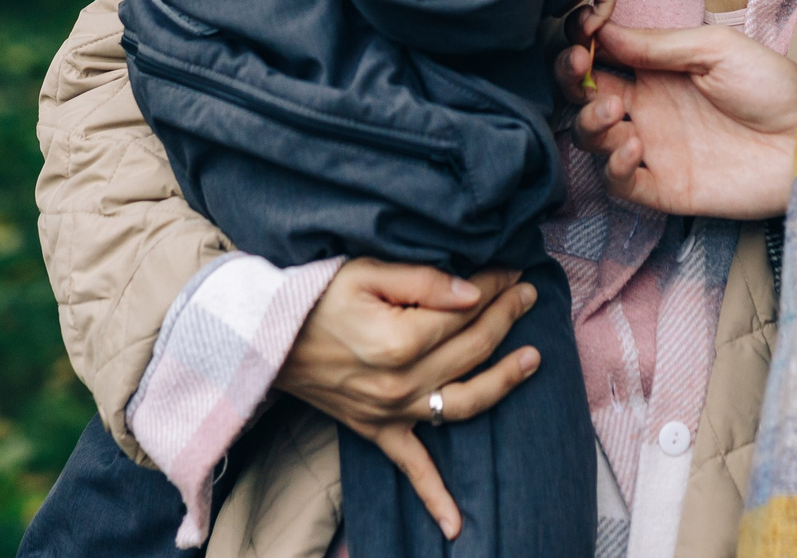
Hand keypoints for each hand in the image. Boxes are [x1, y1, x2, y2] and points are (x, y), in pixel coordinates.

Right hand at [271, 259, 539, 539]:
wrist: (263, 339)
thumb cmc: (313, 297)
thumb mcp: (364, 271)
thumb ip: (423, 281)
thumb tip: (474, 292)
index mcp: (399, 341)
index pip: (465, 313)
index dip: (493, 287)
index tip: (511, 271)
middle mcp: (400, 384)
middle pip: (471, 350)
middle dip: (506, 318)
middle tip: (529, 294)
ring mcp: (389, 412)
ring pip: (463, 403)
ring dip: (503, 382)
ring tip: (533, 359)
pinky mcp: (376, 430)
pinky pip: (410, 468)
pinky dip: (434, 497)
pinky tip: (456, 525)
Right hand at [556, 23, 796, 217]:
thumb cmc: (772, 86)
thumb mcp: (716, 48)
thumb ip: (658, 45)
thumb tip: (603, 31)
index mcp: (657, 73)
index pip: (601, 61)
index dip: (579, 50)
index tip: (578, 40)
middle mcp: (648, 110)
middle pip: (586, 99)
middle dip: (572, 85)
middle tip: (582, 72)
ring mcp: (655, 151)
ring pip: (594, 141)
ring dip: (591, 124)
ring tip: (616, 114)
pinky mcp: (665, 189)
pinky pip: (620, 183)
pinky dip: (614, 166)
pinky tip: (634, 146)